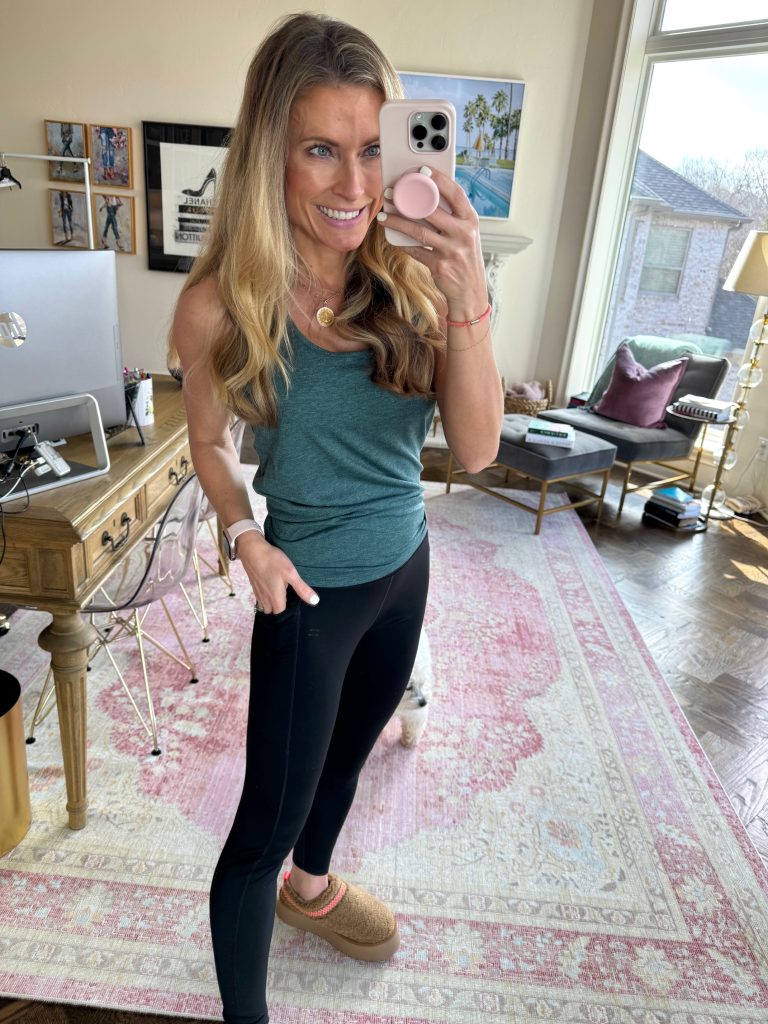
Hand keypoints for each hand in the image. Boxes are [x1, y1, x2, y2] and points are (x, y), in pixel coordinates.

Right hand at [236, 531, 318, 613]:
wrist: (251, 550)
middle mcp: (265, 598)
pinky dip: (266, 597)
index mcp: (275, 598)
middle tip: (289, 601)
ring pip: (265, 606)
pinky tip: (271, 588)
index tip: (294, 608)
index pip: (281, 614)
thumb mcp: (291, 573)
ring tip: (281, 596)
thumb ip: (302, 589)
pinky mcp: (253, 586)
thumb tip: (315, 601)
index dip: (287, 614)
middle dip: (279, 610)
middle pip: (272, 612)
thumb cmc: (272, 561)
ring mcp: (257, 592)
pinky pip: (260, 598)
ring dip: (272, 604)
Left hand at [379, 166, 487, 318]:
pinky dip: (403, 244)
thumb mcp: (465, 234)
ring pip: (419, 231)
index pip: (455, 194)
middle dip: (407, 200)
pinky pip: (416, 251)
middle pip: (432, 210)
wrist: (470, 293)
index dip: (439, 180)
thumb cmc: (464, 258)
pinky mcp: (440, 266)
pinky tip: (392, 238)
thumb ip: (451, 217)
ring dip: (398, 223)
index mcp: (471, 220)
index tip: (422, 170)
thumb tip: (423, 197)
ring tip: (383, 217)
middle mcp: (464, 234)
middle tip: (390, 193)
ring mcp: (452, 251)